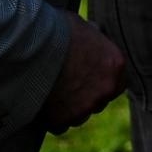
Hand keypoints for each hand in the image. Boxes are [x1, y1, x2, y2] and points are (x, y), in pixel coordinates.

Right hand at [42, 13, 125, 133]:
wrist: (33, 46)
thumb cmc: (57, 29)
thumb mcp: (82, 26)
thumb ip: (92, 36)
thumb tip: (94, 33)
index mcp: (115, 65)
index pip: (118, 82)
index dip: (102, 81)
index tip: (89, 78)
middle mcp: (105, 89)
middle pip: (99, 101)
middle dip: (86, 96)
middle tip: (66, 84)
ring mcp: (85, 107)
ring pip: (80, 115)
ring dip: (69, 108)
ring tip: (50, 92)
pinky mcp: (63, 120)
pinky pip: (60, 125)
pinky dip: (52, 118)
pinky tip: (42, 104)